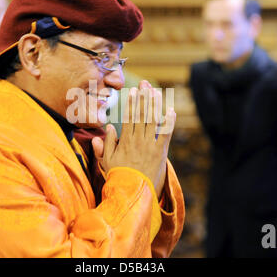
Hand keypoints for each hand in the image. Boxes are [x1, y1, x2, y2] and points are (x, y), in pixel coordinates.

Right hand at [92, 80, 175, 196]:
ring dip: (155, 104)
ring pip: (153, 120)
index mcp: (125, 141)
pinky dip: (169, 122)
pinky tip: (170, 110)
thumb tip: (107, 127)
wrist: (133, 192)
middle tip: (144, 84)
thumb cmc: (119, 176)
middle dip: (143, 97)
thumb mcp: (106, 161)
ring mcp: (150, 145)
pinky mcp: (160, 152)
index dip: (132, 102)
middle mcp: (137, 140)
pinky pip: (165, 133)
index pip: (129, 117)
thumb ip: (106, 144)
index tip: (133, 91)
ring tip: (156, 91)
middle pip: (141, 114)